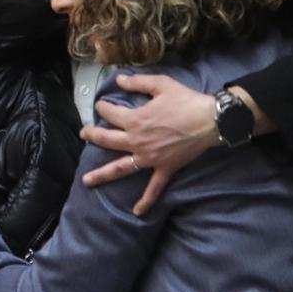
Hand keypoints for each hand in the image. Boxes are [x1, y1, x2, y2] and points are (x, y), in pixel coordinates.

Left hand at [79, 73, 218, 215]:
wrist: (209, 120)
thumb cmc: (186, 100)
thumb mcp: (161, 84)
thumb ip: (137, 82)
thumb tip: (118, 80)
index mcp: (135, 120)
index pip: (110, 113)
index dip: (103, 107)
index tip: (102, 105)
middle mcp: (137, 141)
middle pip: (107, 140)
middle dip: (92, 136)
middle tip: (83, 135)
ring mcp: (149, 158)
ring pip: (120, 168)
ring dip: (102, 174)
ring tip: (86, 181)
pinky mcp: (164, 169)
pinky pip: (153, 188)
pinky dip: (146, 201)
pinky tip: (137, 211)